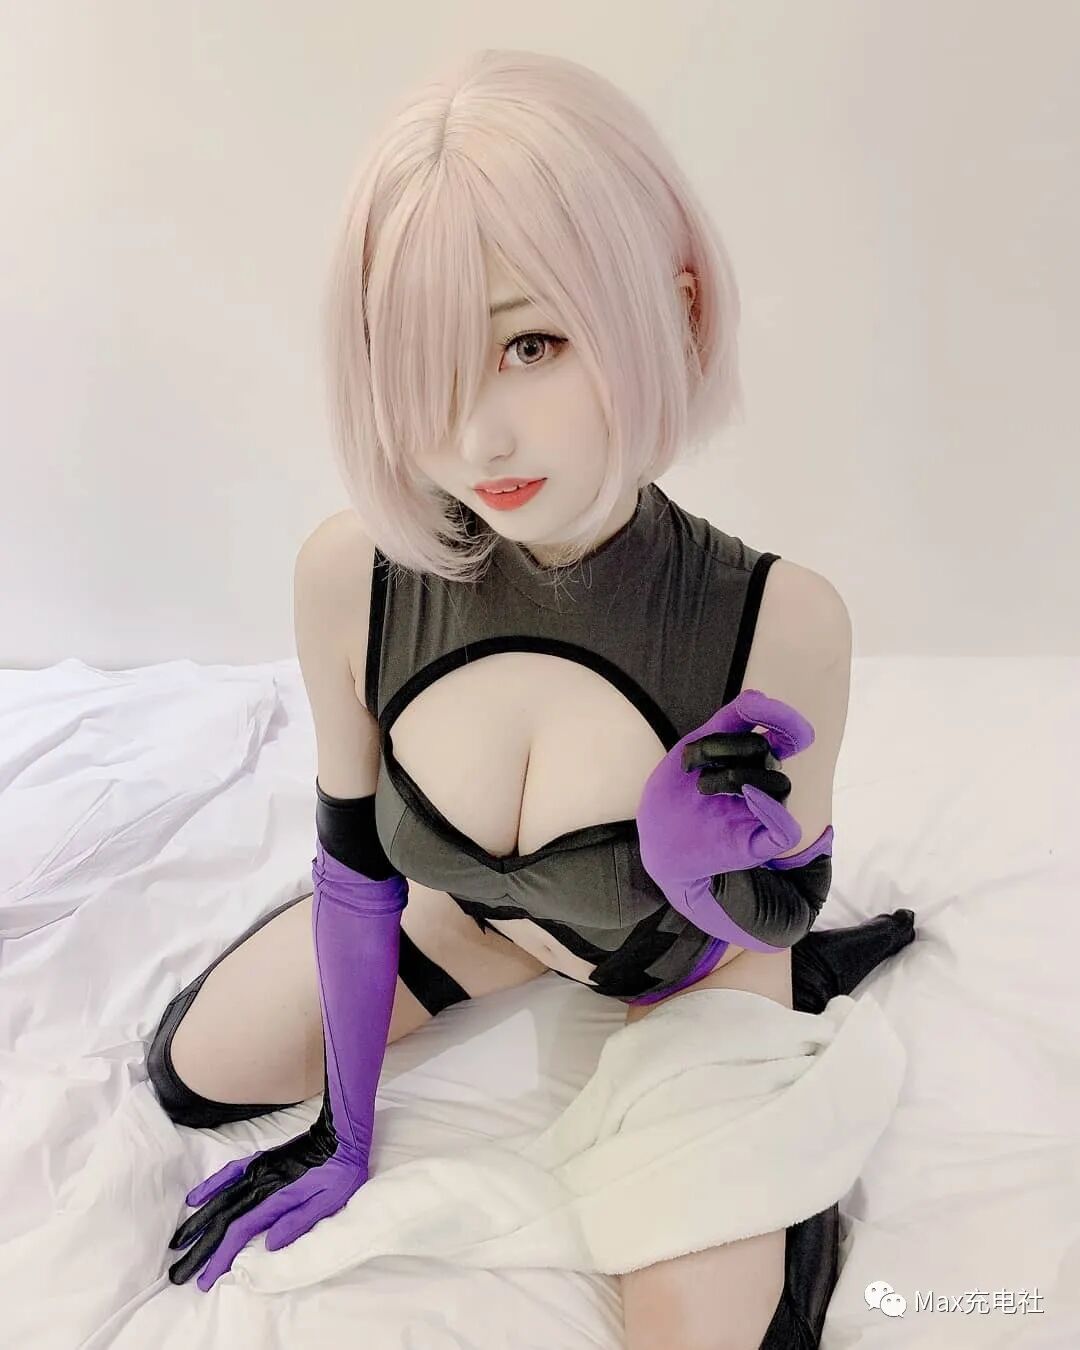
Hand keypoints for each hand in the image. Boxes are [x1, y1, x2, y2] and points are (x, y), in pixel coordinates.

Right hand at [167, 1094, 367, 1291]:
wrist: (341, 1135)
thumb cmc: (340, 1172)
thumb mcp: (328, 1202)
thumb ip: (298, 1222)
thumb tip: (268, 1245)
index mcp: (275, 1199)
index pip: (239, 1233)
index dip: (220, 1257)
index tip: (205, 1279)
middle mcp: (260, 1185)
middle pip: (222, 1220)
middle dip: (200, 1249)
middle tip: (179, 1273)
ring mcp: (257, 1171)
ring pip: (220, 1200)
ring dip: (198, 1223)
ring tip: (178, 1242)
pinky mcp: (259, 1161)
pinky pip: (228, 1174)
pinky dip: (210, 1187)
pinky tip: (194, 1199)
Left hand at [636, 688, 813, 892]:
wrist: (654, 838)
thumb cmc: (676, 794)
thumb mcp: (694, 749)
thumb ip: (727, 722)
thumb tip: (758, 695)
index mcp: (754, 762)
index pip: (784, 735)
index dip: (781, 718)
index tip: (757, 704)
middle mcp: (765, 785)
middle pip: (764, 751)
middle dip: (720, 747)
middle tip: (687, 764)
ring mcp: (764, 815)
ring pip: (777, 784)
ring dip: (734, 777)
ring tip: (701, 788)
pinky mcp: (759, 843)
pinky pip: (785, 830)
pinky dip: (774, 811)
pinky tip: (748, 796)